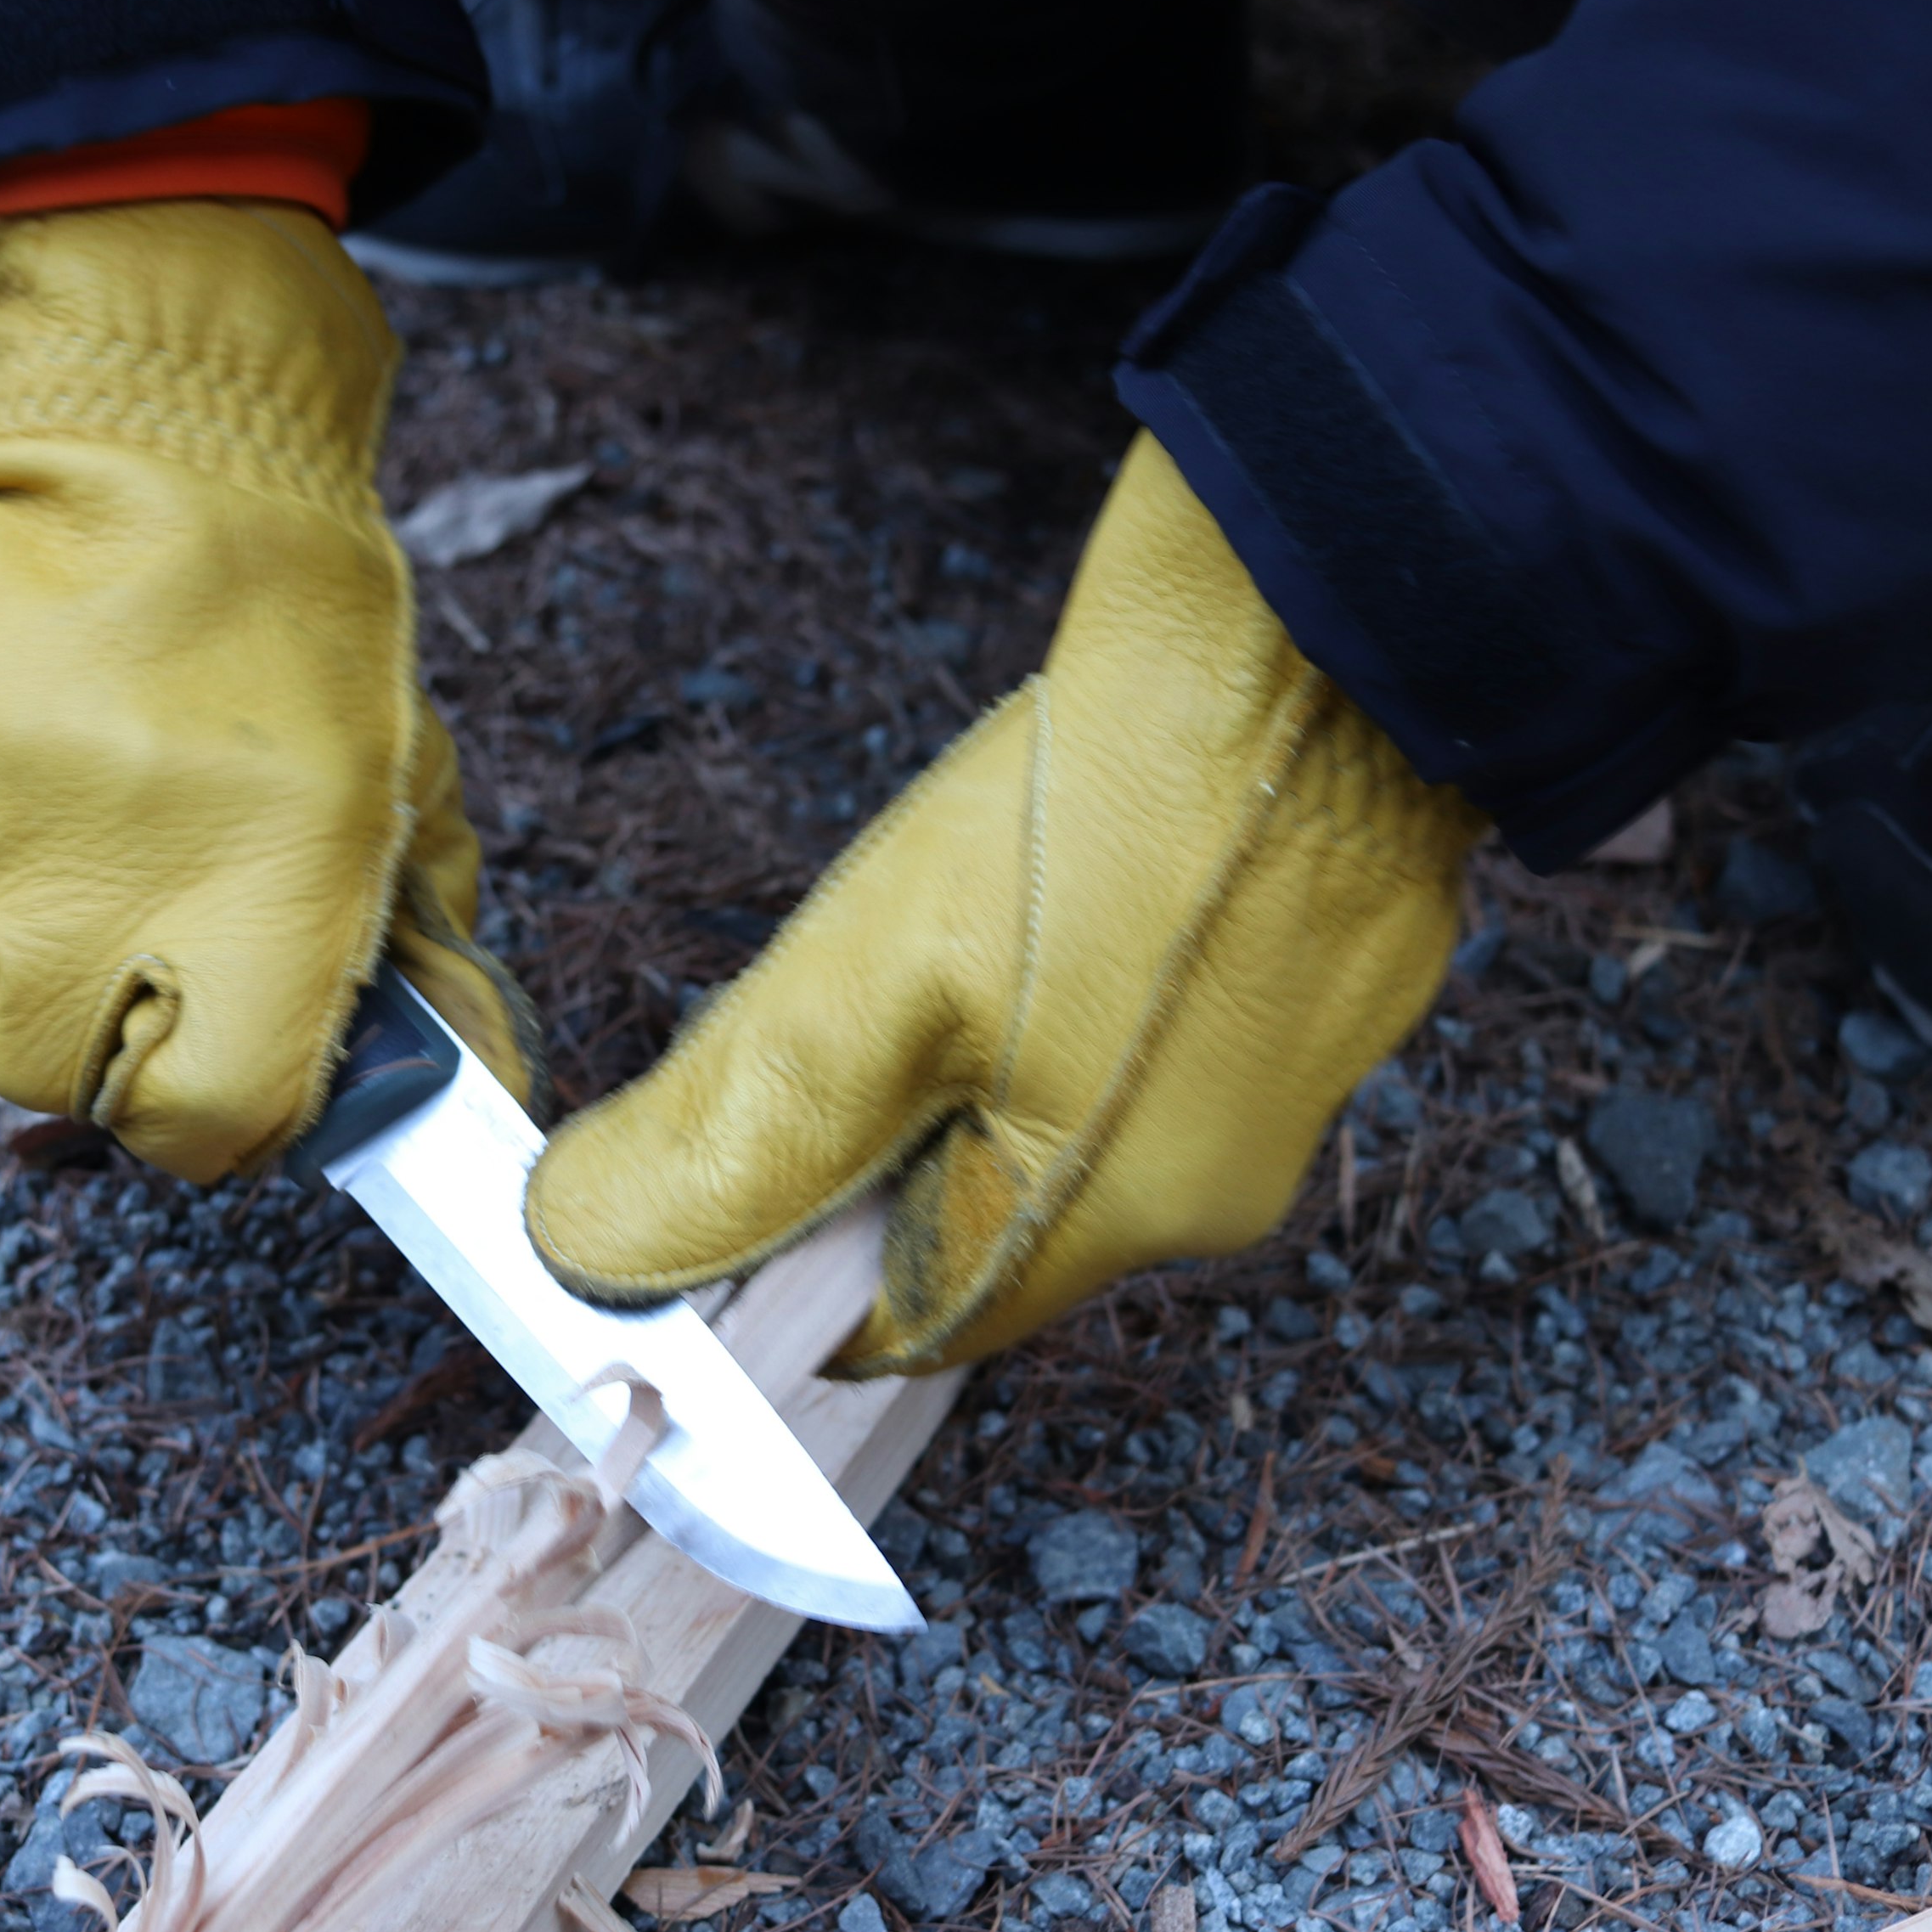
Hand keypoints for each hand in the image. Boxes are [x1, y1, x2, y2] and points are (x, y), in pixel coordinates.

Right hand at [0, 200, 538, 1181]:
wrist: (179, 441)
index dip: (209, 1111)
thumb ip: (422, 963)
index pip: (190, 1125)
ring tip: (65, 819)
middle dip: (87, 1028)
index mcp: (251, 910)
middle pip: (37, 1068)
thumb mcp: (407, 797)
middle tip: (129, 926)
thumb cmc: (309, 639)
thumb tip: (456, 1099)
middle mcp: (78, 887)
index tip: (217, 1069)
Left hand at [525, 434, 1483, 1373]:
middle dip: (898, 1130)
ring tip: (979, 903)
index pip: (912, 1322)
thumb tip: (590, 1248)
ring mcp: (1299, 1079)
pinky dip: (1096, 977)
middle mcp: (1225, 1187)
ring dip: (992, 1045)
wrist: (1325, 609)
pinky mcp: (1341, 975)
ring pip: (1076, 1115)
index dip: (800, 1258)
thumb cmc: (1113, 788)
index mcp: (1119, 1216)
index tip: (733, 1158)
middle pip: (991, 1217)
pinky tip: (1078, 873)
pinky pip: (1169, 1025)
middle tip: (862, 982)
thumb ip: (733, 1140)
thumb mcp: (871, 978)